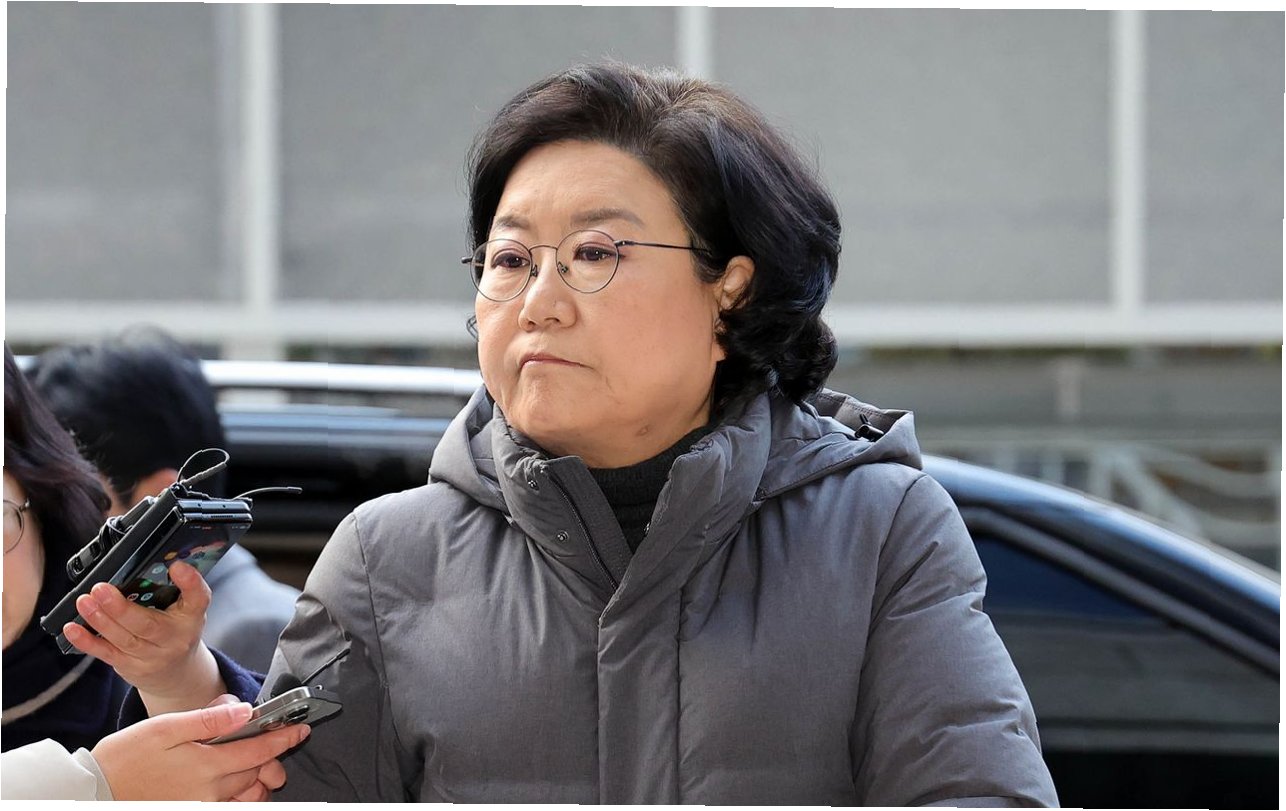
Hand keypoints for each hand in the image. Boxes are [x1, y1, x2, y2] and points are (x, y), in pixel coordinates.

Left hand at [62, 561, 223, 710]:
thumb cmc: (177, 631)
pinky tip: (72, 629)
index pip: (199, 598)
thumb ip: (172, 589)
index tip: (177, 566)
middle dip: (121, 608)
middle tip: (100, 589)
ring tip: (84, 602)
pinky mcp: (131, 667)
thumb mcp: (185, 609)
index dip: (190, 582)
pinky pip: (106, 653)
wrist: (177, 674)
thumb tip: (140, 565)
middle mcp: (175, 638)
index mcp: (192, 616)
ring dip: (100, 620)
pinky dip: (87, 641)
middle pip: (148, 624)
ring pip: (123, 638)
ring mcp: (152, 656)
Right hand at [91, 696, 309, 800]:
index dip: (283, 738)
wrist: (95, 793)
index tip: (301, 729)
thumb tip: (243, 710)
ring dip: (260, 780)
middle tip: (276, 743)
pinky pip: (232, 809)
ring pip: (249, 795)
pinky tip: (241, 786)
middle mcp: (210, 791)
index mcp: (206, 764)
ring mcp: (203, 806)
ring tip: (259, 766)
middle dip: (273, 758)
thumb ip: (207, 720)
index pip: (259, 750)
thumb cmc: (125, 757)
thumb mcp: (164, 728)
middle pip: (257, 772)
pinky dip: (244, 798)